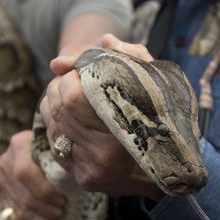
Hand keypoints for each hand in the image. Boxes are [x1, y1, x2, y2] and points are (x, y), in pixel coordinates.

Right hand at [0, 130, 73, 219]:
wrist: (41, 150)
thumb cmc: (59, 147)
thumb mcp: (60, 145)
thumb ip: (65, 155)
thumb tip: (81, 176)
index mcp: (19, 145)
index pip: (25, 173)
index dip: (44, 191)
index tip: (63, 201)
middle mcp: (6, 163)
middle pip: (24, 197)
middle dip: (47, 212)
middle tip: (65, 216)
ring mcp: (2, 182)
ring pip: (20, 213)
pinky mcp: (2, 197)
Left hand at [42, 35, 163, 199]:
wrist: (167, 169)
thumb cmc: (163, 117)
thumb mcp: (156, 80)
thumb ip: (131, 56)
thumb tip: (104, 40)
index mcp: (125, 131)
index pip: (74, 97)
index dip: (73, 75)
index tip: (83, 68)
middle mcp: (104, 156)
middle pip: (60, 107)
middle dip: (61, 84)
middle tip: (74, 77)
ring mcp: (90, 170)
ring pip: (52, 122)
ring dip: (54, 100)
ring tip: (72, 92)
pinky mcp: (82, 178)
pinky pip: (53, 140)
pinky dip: (55, 121)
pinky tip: (69, 114)